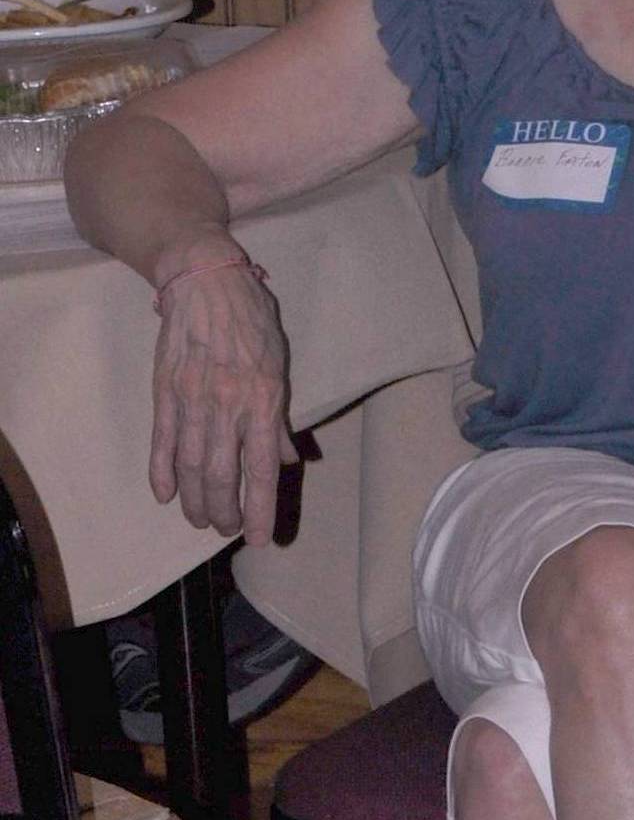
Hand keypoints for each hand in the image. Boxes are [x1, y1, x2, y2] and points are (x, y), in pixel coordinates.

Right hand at [147, 251, 296, 544]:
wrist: (205, 280)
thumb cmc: (251, 319)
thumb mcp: (279, 364)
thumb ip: (280, 418)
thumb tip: (287, 458)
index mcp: (263, 400)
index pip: (262, 468)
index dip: (261, 508)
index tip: (260, 539)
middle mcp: (227, 405)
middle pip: (221, 475)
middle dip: (225, 511)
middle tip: (227, 529)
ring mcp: (192, 399)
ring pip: (190, 464)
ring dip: (195, 500)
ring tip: (201, 520)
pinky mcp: (164, 390)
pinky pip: (162, 439)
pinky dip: (161, 470)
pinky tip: (164, 494)